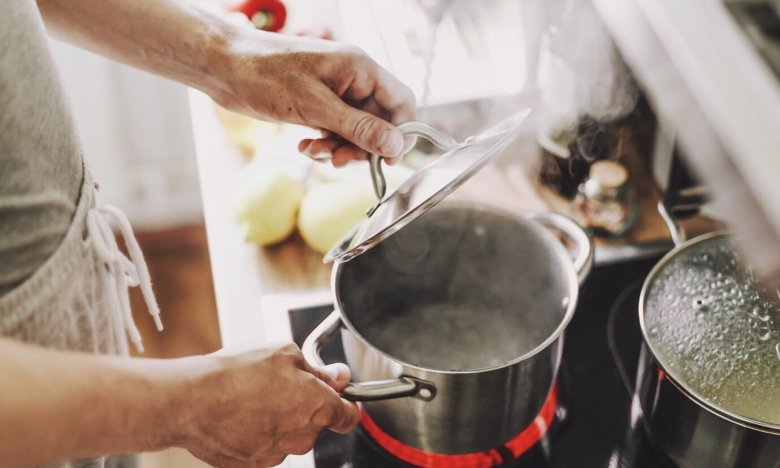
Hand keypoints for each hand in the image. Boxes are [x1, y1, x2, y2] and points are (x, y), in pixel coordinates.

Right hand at [180, 343, 358, 466]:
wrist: (192, 401)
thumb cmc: (237, 373)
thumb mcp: (285, 353)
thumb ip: (318, 369)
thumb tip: (338, 376)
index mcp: (319, 408)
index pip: (349, 416)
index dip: (344, 401)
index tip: (335, 392)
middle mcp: (302, 438)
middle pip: (316, 423)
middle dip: (305, 404)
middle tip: (280, 383)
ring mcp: (277, 455)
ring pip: (289, 435)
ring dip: (280, 418)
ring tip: (253, 396)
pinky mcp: (252, 465)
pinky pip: (264, 446)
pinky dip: (258, 432)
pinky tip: (240, 414)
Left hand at [214, 30, 415, 165]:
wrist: (225, 68)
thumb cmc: (266, 76)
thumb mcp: (316, 108)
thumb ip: (359, 128)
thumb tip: (395, 146)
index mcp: (360, 68)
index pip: (402, 102)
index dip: (400, 134)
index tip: (386, 161)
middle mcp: (353, 79)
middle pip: (380, 121)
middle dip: (362, 146)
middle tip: (340, 160)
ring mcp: (336, 92)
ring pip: (357, 130)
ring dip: (341, 148)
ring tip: (315, 151)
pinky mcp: (319, 104)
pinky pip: (337, 130)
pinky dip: (325, 143)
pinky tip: (305, 146)